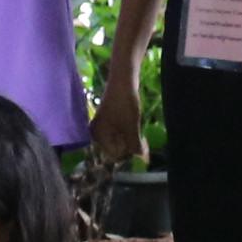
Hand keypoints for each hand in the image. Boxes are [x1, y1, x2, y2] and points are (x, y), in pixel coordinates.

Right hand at [91, 60, 145, 174]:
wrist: (123, 79)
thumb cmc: (125, 103)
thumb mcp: (132, 127)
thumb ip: (136, 146)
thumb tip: (143, 162)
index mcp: (98, 136)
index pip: (115, 154)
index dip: (130, 152)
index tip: (142, 144)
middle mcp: (97, 134)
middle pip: (117, 149)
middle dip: (131, 146)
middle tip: (144, 139)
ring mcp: (103, 127)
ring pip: (120, 141)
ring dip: (131, 139)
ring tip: (140, 132)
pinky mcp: (109, 121)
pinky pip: (120, 133)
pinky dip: (129, 132)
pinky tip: (134, 125)